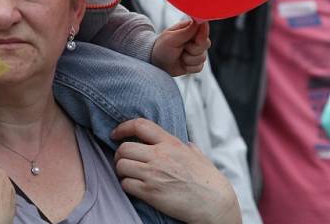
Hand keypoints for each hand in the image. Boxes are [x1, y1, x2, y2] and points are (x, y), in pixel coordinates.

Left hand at [112, 118, 240, 223]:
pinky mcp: (150, 192)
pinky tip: (134, 187)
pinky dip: (126, 185)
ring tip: (129, 174)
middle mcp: (160, 155)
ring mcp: (153, 174)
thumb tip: (188, 145)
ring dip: (121, 171)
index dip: (123, 127)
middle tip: (124, 160)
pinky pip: (126, 184)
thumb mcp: (199, 156)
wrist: (214, 203)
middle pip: (124, 148)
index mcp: (171, 143)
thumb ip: (189, 148)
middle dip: (120, 154)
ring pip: (121, 165)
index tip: (116, 133)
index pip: (140, 125)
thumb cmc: (209, 181)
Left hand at [151, 18, 210, 75]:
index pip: (204, 29)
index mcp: (190, 28)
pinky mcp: (196, 63)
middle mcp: (195, 39)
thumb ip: (187, 30)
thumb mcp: (172, 38)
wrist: (157, 63)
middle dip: (193, 49)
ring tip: (179, 56)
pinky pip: (199, 67)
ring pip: (202, 57)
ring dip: (188, 59)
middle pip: (206, 44)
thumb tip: (201, 21)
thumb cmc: (162, 47)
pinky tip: (182, 63)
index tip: (193, 40)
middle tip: (181, 48)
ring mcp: (197, 52)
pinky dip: (189, 67)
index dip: (201, 36)